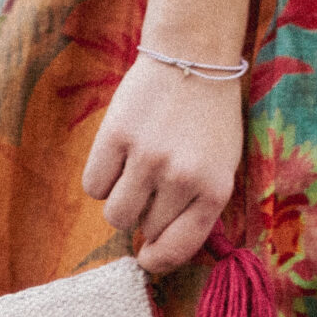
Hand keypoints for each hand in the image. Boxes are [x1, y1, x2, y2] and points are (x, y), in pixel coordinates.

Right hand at [82, 53, 244, 274]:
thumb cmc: (210, 118)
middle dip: (145, 216)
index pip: (179, 247)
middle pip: (143, 229)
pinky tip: (117, 159)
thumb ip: (199, 207)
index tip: (148, 259)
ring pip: (115, 215)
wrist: (193, 56)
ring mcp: (147, 157)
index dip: (159, 260)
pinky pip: (93, 186)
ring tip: (133, 175)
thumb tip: (158, 246)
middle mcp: (181, 178)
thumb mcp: (223, 166)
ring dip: (120, 202)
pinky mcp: (115, 136)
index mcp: (214, 189)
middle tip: (151, 187)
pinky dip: (101, 180)